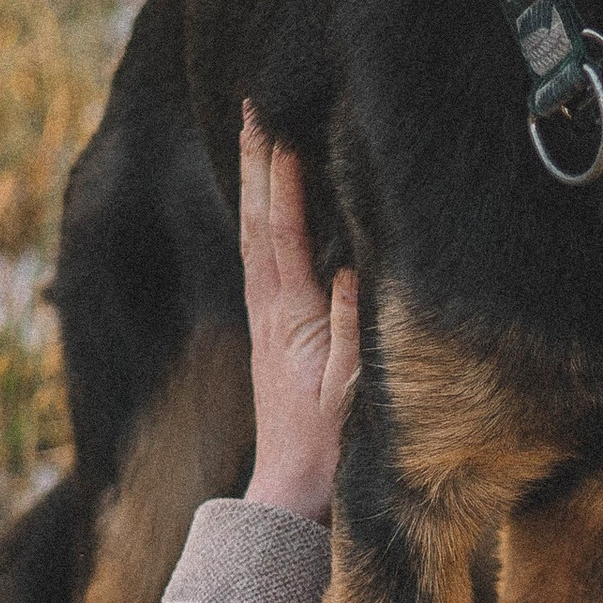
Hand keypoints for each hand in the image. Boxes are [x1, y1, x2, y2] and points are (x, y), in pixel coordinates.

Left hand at [239, 107, 358, 523]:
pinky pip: (261, 262)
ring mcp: (265, 322)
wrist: (291, 492)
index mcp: (290, 319)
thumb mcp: (350, 389)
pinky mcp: (270, 333)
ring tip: (254, 141)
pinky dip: (260, 221)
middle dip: (254, 165)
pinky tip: (262, 207)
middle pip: (255, 224)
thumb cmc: (328, 446)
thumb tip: (350, 270)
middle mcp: (270, 313)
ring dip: (251, 186)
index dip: (280, 183)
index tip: (278, 134)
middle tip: (251, 111)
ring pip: (253, 239)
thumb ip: (351, 329)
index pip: (282, 236)